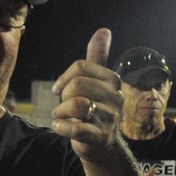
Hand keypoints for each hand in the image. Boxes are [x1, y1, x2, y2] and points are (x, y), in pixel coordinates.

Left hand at [50, 28, 123, 161]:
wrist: (100, 144)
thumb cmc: (94, 107)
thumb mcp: (95, 81)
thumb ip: (97, 57)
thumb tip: (104, 30)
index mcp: (112, 80)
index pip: (81, 67)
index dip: (64, 78)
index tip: (59, 89)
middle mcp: (116, 97)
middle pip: (77, 85)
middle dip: (63, 96)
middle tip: (62, 106)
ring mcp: (110, 118)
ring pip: (77, 105)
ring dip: (61, 111)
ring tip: (60, 117)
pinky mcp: (100, 136)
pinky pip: (76, 128)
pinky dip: (61, 127)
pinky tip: (60, 127)